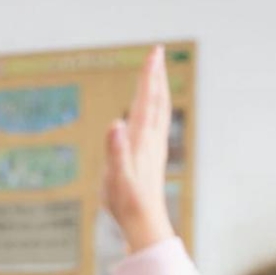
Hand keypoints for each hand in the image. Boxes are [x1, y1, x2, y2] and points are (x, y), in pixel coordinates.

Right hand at [103, 45, 175, 252]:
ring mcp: (154, 148)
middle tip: (156, 54)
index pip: (146, 100)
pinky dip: (157, 111)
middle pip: (157, 101)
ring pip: (160, 112)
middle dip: (155, 77)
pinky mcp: (152, 158)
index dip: (148, 76)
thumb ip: (115, 150)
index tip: (153, 52)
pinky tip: (154, 113)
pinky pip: (157, 126)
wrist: (143, 222)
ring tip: (156, 76)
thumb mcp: (115, 177)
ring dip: (158, 91)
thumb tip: (116, 124)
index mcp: (141, 139)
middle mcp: (151, 140)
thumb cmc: (126, 202)